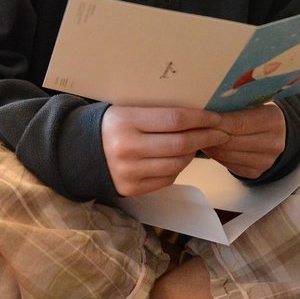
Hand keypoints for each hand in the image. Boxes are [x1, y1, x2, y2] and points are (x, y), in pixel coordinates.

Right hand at [100, 105, 228, 196]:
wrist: (78, 152)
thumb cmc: (110, 124)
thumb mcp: (127, 109)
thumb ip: (156, 112)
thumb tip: (196, 114)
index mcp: (126, 121)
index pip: (175, 119)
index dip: (201, 118)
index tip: (217, 118)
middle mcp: (127, 147)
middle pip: (180, 143)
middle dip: (206, 137)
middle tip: (221, 133)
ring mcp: (129, 171)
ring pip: (177, 164)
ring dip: (193, 154)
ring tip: (198, 144)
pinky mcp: (131, 189)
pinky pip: (166, 179)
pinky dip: (177, 168)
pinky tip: (178, 158)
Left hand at [201, 102, 285, 179]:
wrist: (281, 134)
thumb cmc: (260, 114)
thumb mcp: (254, 104)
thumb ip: (235, 106)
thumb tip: (205, 108)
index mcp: (272, 121)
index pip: (238, 123)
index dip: (216, 121)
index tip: (199, 117)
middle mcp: (272, 143)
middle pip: (230, 141)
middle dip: (208, 134)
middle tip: (192, 127)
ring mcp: (265, 161)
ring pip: (226, 155)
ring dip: (209, 145)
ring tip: (197, 135)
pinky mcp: (255, 173)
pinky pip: (228, 165)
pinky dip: (215, 155)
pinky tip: (210, 146)